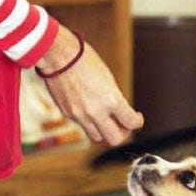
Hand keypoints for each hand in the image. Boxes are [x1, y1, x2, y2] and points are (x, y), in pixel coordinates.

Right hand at [37, 26, 143, 144]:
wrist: (58, 56)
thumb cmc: (84, 60)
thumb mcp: (108, 78)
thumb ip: (114, 98)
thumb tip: (118, 111)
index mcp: (111, 100)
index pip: (131, 122)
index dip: (137, 121)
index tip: (136, 117)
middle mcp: (96, 111)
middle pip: (115, 139)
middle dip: (122, 133)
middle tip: (122, 123)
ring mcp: (80, 115)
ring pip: (97, 136)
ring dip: (104, 130)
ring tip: (105, 119)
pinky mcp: (68, 114)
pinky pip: (82, 124)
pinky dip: (88, 120)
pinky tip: (88, 107)